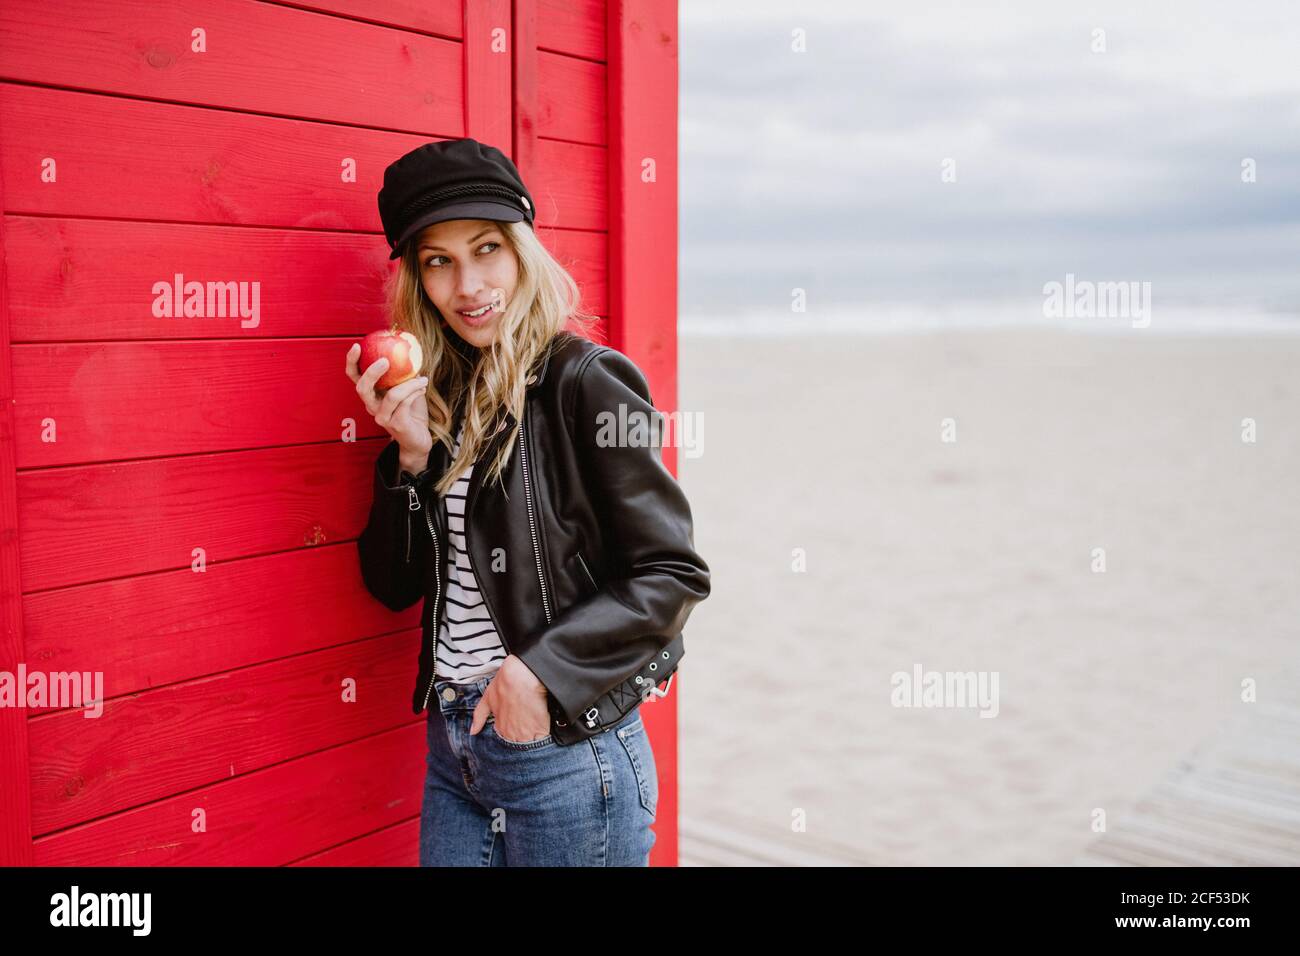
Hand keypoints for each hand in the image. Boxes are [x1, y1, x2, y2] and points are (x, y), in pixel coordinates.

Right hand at [345, 342, 432, 458]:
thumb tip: (409, 348)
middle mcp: (372, 407)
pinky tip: (423, 387)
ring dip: (409, 383)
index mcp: (371, 395)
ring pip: (392, 395)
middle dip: (372, 372)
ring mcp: (383, 417)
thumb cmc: (412, 411)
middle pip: (362, 388)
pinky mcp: (396, 425)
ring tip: (422, 378)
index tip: (357, 346)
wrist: (419, 438)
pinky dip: (415, 392)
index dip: (352, 362)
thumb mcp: (408, 387)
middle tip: (385, 360)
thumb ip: (404, 371)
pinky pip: (405, 404)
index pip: (354, 377)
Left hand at [470, 656, 550, 741]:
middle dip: (523, 737)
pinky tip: (543, 725)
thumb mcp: (488, 698)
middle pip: (519, 742)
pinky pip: (542, 738)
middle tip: (527, 723)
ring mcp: (526, 734)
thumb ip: (480, 716)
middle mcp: (512, 734)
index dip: (513, 730)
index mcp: (500, 728)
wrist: (522, 676)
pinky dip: (543, 734)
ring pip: (530, 743)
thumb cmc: (504, 684)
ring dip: (533, 737)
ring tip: (535, 724)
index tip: (517, 723)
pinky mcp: (540, 730)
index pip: (506, 738)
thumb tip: (472, 732)